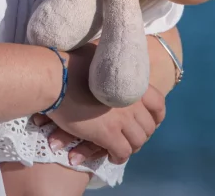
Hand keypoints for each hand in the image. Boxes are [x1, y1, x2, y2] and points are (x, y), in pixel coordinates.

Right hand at [48, 46, 165, 163]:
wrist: (55, 77)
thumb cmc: (70, 62)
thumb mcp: (99, 56)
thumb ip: (110, 65)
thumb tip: (110, 60)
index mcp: (133, 82)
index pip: (159, 103)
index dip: (155, 117)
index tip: (147, 122)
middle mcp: (133, 101)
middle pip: (147, 127)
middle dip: (139, 135)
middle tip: (127, 138)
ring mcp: (122, 118)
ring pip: (137, 142)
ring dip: (129, 148)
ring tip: (119, 149)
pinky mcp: (107, 134)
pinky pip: (122, 152)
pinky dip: (118, 157)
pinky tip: (110, 156)